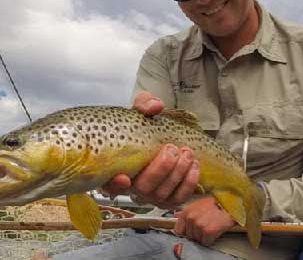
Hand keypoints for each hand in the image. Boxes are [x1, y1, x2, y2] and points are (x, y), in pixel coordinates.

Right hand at [102, 92, 199, 208]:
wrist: (169, 137)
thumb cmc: (149, 126)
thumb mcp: (144, 111)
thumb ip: (145, 104)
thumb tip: (155, 107)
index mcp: (118, 167)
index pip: (108, 184)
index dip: (114, 185)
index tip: (124, 177)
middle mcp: (133, 185)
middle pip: (143, 189)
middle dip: (160, 170)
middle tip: (172, 149)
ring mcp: (152, 194)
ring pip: (162, 194)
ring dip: (177, 173)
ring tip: (187, 152)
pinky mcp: (170, 199)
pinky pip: (179, 198)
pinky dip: (189, 182)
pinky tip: (194, 165)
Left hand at [175, 196, 235, 245]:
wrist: (231, 203)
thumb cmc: (217, 202)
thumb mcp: (199, 203)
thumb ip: (187, 211)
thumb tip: (176, 215)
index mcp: (187, 212)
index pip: (179, 230)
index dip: (187, 231)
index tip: (194, 229)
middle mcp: (191, 218)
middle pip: (189, 236)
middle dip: (197, 233)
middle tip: (206, 224)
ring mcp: (199, 225)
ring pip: (198, 240)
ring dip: (204, 236)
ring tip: (211, 225)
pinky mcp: (208, 231)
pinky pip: (206, 242)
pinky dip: (211, 239)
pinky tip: (215, 230)